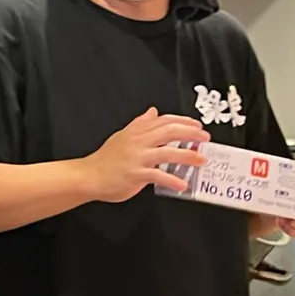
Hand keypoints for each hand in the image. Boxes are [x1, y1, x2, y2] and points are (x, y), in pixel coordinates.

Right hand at [83, 108, 209, 202]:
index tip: (197, 125)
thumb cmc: (105, 159)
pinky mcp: (135, 174)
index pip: (163, 121)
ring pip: (167, 152)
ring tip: (201, 160)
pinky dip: (171, 180)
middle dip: (190, 133)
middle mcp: (138, 142)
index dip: (183, 121)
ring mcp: (137, 158)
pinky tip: (182, 184)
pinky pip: (157, 176)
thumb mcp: (123, 136)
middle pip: (169, 131)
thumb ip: (140, 124)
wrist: (89, 176)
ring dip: (187, 156)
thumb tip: (153, 111)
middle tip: (205, 138)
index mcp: (136, 132)